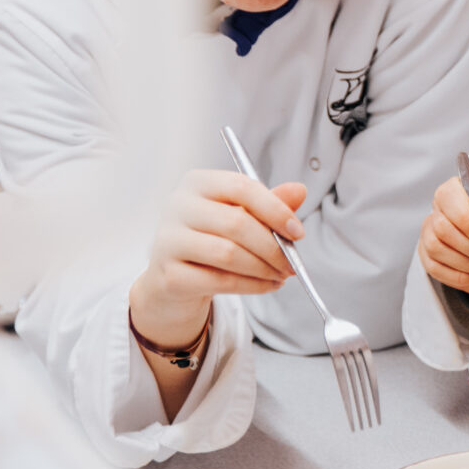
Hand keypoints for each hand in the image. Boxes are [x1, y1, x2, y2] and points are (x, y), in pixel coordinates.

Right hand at [130, 169, 305, 347]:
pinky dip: (252, 285)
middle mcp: (178, 206)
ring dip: (264, 268)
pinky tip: (267, 285)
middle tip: (292, 262)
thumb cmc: (210, 239)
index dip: (276, 210)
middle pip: (237, 223)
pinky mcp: (169, 275)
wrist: (172, 279)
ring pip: (228, 254)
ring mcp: (168, 241)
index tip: (298, 232)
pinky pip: (220, 281)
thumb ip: (268, 204)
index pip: (242, 187)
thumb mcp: (239, 215)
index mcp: (197, 183)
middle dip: (273, 247)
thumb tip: (299, 190)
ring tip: (281, 274)